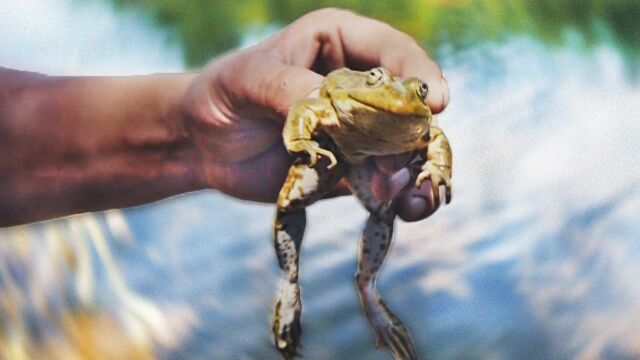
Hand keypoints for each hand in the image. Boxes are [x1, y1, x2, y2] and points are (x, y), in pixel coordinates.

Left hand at [182, 8, 449, 220]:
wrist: (201, 144)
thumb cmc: (223, 94)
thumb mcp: (251, 81)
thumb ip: (295, 91)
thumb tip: (343, 119)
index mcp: (341, 43)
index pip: (394, 52)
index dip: (419, 76)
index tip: (434, 103)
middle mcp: (360, 84)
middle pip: (410, 107)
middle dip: (418, 137)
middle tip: (413, 166)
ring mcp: (361, 130)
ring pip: (407, 149)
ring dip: (416, 175)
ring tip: (411, 202)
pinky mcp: (353, 168)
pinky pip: (385, 182)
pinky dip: (396, 197)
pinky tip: (398, 210)